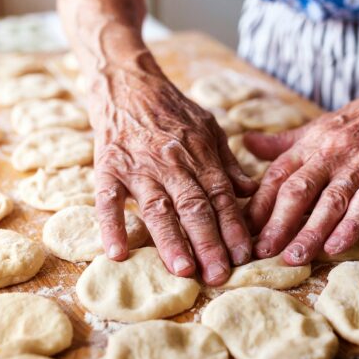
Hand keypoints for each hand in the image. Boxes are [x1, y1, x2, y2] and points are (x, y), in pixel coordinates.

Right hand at [88, 62, 256, 285]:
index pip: (221, 196)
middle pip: (194, 206)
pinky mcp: (107, 167)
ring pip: (158, 208)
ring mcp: (138, 166)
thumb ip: (227, 162)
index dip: (233, 227)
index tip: (245, 256)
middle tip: (219, 275)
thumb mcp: (208, 126)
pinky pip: (108, 200)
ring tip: (183, 270)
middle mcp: (171, 162)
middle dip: (209, 243)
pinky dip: (111, 226)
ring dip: (171, 240)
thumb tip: (250, 191)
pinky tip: (117, 253)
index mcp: (198, 153)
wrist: (126, 83)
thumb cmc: (171, 110)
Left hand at [243, 81, 358, 263]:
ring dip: (309, 233)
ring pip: (329, 202)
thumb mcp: (320, 126)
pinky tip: (336, 247)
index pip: (276, 176)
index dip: (257, 205)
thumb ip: (283, 142)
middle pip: (296, 191)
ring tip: (293, 258)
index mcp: (310, 143)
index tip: (242, 231)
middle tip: (260, 251)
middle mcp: (329, 153)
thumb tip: (246, 142)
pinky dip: (352, 226)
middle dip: (276, 224)